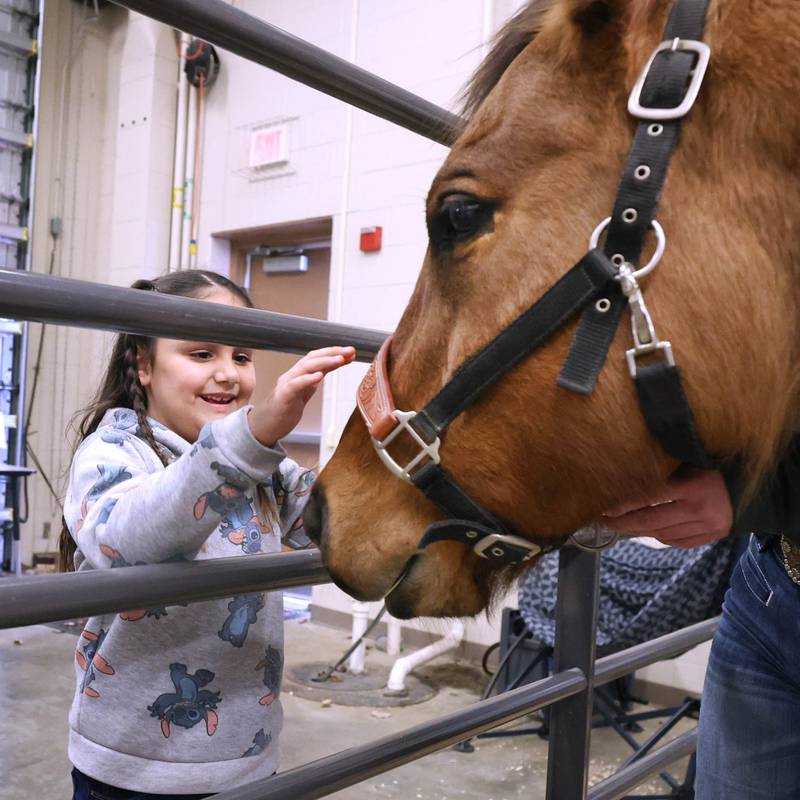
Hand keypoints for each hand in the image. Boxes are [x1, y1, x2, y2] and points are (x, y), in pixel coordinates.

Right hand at [248, 346, 355, 446]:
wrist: (265, 426)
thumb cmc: (285, 408)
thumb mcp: (305, 391)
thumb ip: (316, 379)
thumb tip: (332, 366)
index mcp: (299, 374)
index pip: (317, 357)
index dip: (334, 352)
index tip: (351, 352)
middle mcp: (292, 375)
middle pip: (312, 358)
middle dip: (332, 353)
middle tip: (350, 351)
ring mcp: (286, 385)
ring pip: (305, 368)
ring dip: (324, 362)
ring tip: (339, 359)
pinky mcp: (283, 398)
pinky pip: (294, 386)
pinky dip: (307, 379)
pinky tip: (319, 376)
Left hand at [601, 468, 732, 547]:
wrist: (750, 483)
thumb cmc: (710, 465)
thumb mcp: (685, 462)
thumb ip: (660, 474)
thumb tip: (623, 482)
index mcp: (692, 486)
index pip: (649, 498)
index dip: (623, 505)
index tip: (605, 509)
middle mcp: (701, 509)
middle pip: (652, 521)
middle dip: (624, 523)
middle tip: (606, 522)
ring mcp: (709, 526)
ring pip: (663, 534)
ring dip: (639, 531)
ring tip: (622, 527)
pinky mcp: (714, 536)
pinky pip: (678, 542)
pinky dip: (660, 537)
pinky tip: (647, 532)